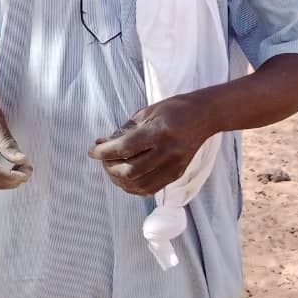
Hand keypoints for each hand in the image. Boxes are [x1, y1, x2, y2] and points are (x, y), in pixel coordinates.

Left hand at [89, 93, 214, 196]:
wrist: (204, 116)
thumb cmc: (173, 109)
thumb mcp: (147, 112)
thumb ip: (125, 130)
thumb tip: (103, 144)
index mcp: (159, 133)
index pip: (125, 148)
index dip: (105, 152)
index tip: (92, 151)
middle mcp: (168, 153)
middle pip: (131, 171)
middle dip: (110, 168)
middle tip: (102, 160)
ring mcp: (174, 166)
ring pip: (140, 184)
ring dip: (120, 181)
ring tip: (111, 169)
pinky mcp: (177, 174)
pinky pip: (151, 188)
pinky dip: (134, 187)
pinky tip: (125, 179)